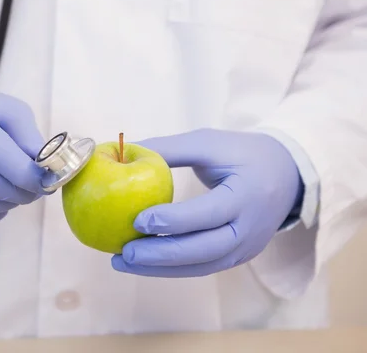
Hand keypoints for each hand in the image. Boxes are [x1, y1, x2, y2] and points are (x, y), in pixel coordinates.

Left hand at [111, 128, 302, 276]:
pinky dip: (172, 268)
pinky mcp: (238, 257)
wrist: (287, 174)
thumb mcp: (209, 142)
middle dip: (160, 255)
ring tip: (123, 262)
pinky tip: (143, 264)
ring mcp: (247, 247)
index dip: (173, 220)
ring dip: (160, 268)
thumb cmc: (242, 153)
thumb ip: (169, 148)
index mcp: (248, 194)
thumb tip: (124, 149)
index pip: (209, 213)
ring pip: (201, 266)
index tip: (137, 220)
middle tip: (123, 253)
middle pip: (204, 249)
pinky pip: (203, 267)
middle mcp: (251, 228)